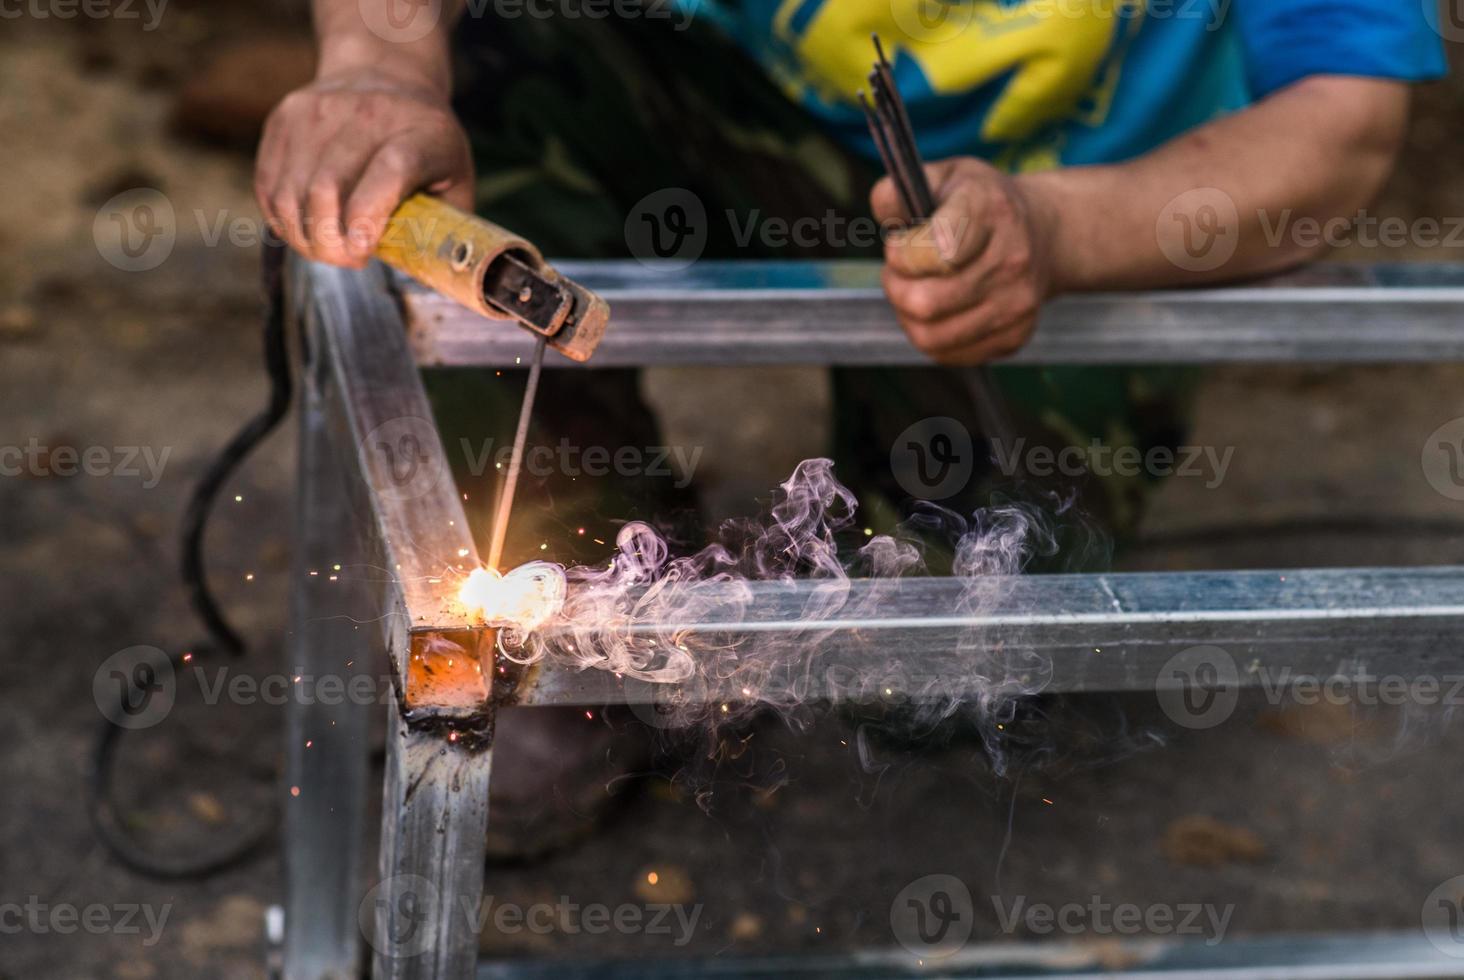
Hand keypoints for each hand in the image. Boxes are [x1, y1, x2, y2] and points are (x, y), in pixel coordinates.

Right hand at [254, 67, 474, 267]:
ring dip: (304, 238)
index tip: (361, 253)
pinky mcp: (284, 118)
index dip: (369, 219)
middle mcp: (365, 115)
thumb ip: (444, 226)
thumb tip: (430, 276)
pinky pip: (269, 186)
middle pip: (327, 190)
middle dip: (330, 244)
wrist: (383, 75)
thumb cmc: (424, 143)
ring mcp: (317, 112)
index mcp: (420, 133)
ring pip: (290, 194)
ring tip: (327, 249)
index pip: (390, 171)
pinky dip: (282, 219)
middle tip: (347, 260)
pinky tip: (306, 228)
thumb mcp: (455, 178)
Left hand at [874, 158, 1058, 364]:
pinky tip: (936, 310)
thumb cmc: (983, 205)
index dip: (902, 254)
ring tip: (914, 290)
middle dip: (896, 287)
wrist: (1044, 234)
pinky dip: (929, 336)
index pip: (938, 250)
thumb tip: (883, 205)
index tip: (899, 245)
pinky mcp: (1013, 336)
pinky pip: (946, 354)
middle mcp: (1012, 260)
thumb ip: (901, 190)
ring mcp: (1016, 304)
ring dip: (907, 315)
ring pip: (929, 335)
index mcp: (991, 211)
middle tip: (900, 272)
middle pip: (925, 302)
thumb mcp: (946, 176)